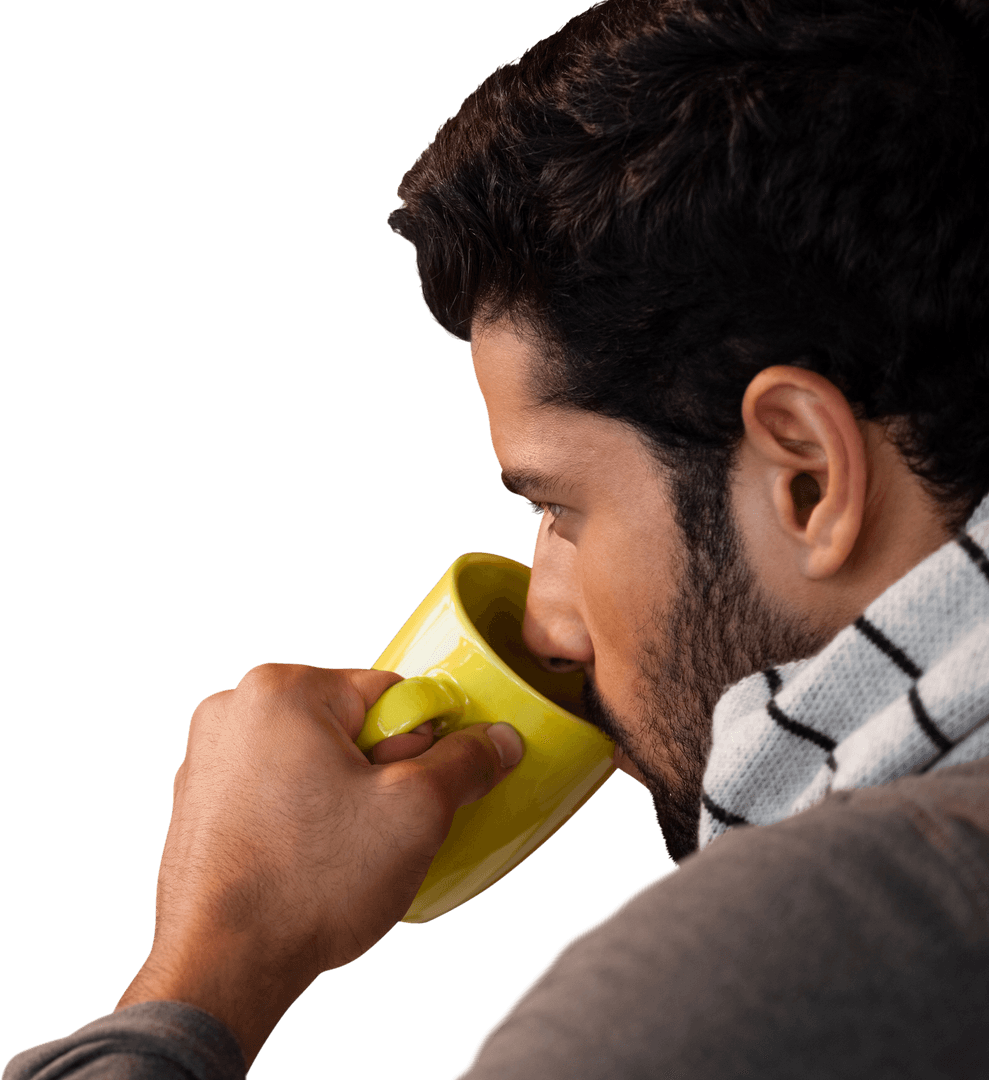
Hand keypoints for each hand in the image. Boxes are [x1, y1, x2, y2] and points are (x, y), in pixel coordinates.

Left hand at [115, 663, 523, 1069]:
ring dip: (340, 796)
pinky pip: (274, 790)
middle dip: (377, 773)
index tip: (411, 793)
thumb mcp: (417, 811)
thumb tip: (499, 739)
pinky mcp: (196, 805)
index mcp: (281, 689)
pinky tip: (306, 864)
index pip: (389, 692)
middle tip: (376, 830)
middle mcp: (233, 709)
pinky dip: (300, 817)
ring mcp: (206, 758)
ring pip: (312, 759)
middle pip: (348, 723)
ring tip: (338, 854)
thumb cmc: (309, 884)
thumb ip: (467, 762)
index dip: (419, 745)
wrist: (220, 972)